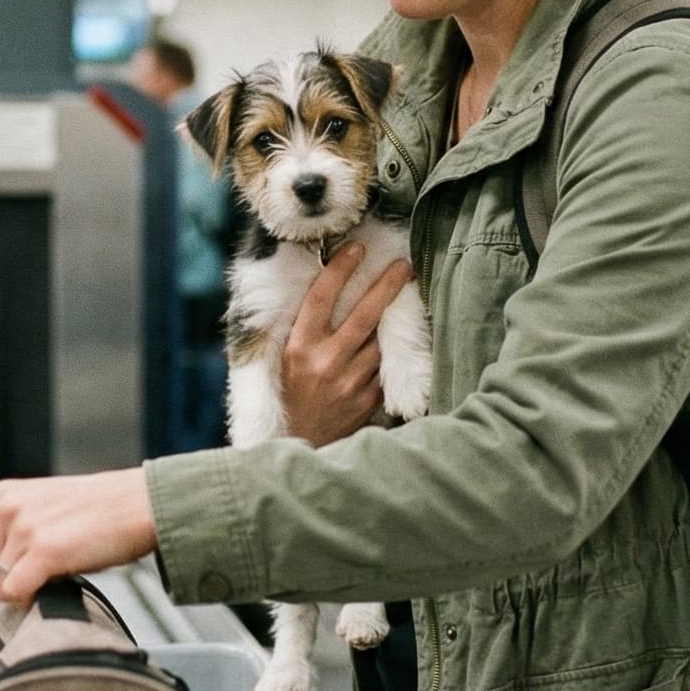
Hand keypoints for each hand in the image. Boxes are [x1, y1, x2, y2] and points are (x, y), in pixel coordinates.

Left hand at [0, 468, 157, 607]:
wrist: (140, 504)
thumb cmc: (99, 511)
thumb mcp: (43, 508)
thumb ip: (14, 532)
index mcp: (2, 495)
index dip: (2, 570)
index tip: (30, 567)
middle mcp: (7, 508)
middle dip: (11, 583)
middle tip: (47, 572)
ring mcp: (24, 528)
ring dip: (27, 590)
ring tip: (59, 570)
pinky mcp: (44, 549)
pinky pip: (14, 592)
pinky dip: (31, 599)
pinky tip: (56, 584)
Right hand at [279, 245, 412, 447]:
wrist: (301, 442)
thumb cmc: (290, 393)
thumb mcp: (284, 359)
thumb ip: (304, 328)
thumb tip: (327, 287)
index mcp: (299, 348)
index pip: (321, 299)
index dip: (340, 270)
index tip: (356, 248)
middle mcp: (325, 363)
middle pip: (364, 315)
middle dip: (386, 286)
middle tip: (403, 265)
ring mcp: (350, 383)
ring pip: (380, 341)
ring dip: (392, 320)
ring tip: (405, 297)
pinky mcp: (368, 400)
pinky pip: (386, 367)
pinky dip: (390, 353)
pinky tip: (396, 341)